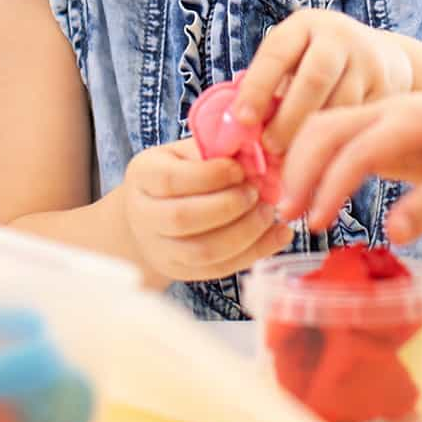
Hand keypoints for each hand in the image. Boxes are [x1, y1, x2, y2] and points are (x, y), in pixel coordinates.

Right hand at [121, 139, 290, 281]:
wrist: (150, 213)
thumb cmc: (178, 172)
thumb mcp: (187, 152)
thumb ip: (215, 150)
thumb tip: (256, 151)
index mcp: (142, 177)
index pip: (172, 180)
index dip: (211, 175)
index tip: (240, 169)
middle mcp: (143, 216)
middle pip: (184, 219)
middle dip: (229, 206)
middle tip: (257, 192)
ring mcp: (159, 249)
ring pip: (203, 251)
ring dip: (245, 232)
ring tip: (269, 213)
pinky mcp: (181, 271)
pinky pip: (219, 269)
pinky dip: (254, 252)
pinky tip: (279, 234)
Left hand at [234, 9, 412, 155]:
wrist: (382, 57)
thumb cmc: (317, 64)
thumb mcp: (293, 59)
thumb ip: (269, 85)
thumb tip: (237, 127)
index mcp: (304, 26)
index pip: (276, 55)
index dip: (257, 88)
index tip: (242, 121)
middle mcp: (339, 36)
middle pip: (313, 79)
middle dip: (288, 119)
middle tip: (270, 148)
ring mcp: (368, 59)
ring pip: (341, 103)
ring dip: (316, 135)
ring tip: (295, 159)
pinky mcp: (389, 85)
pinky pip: (362, 117)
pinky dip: (342, 139)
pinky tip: (325, 156)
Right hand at [279, 93, 421, 242]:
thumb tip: (390, 234)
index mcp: (413, 118)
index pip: (355, 148)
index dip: (329, 186)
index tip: (316, 225)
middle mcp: (392, 109)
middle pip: (326, 127)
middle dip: (299, 170)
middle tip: (286, 216)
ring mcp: (386, 115)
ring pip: (326, 127)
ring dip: (302, 163)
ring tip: (293, 208)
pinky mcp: (386, 128)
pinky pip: (340, 137)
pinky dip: (317, 160)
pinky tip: (312, 192)